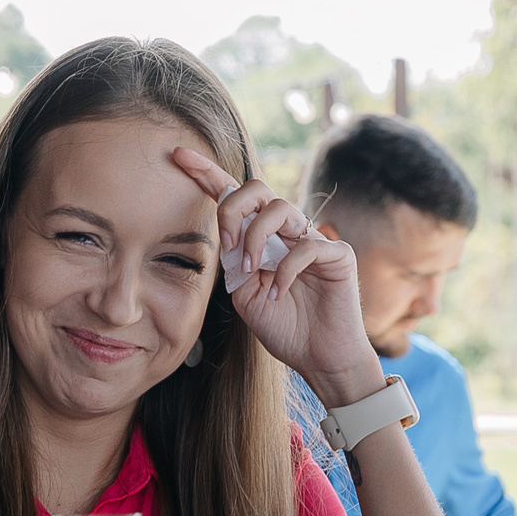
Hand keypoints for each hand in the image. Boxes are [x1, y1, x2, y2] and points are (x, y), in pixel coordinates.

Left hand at [171, 147, 384, 406]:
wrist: (319, 359)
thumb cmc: (284, 328)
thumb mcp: (245, 295)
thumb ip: (234, 263)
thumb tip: (227, 239)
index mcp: (263, 238)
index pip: (234, 196)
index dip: (207, 173)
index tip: (178, 156)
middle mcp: (288, 232)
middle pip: (257, 189)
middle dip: (233, 208)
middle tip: (225, 243)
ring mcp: (314, 240)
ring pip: (281, 208)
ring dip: (256, 238)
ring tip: (251, 270)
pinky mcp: (338, 256)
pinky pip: (306, 247)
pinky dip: (286, 271)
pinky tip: (278, 294)